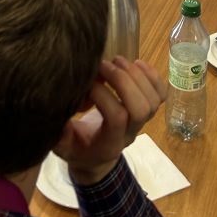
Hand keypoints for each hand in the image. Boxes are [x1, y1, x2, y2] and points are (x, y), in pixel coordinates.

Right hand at [55, 57, 165, 185]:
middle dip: (123, 81)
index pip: (116, 117)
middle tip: (103, 64)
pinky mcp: (148, 110)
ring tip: (117, 60)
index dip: (102, 95)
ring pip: (153, 100)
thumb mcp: (61, 144)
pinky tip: (137, 63)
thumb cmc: (76, 147)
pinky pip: (161, 94)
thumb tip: (56, 109)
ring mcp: (142, 123)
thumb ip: (58, 131)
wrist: (96, 156)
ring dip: (137, 75)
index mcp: (108, 144)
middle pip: (140, 108)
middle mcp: (129, 134)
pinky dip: (153, 76)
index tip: (85, 82)